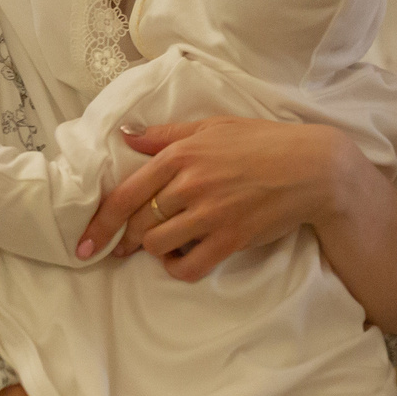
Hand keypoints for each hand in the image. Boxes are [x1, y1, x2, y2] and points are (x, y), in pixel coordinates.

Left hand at [79, 118, 357, 280]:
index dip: (100, 224)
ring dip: (155, 251)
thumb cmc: (262, 142)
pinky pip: (189, 267)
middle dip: (127, 240)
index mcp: (180, 154)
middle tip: (125, 248)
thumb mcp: (212, 126)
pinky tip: (181, 260)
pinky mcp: (231, 238)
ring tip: (165, 245)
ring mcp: (211, 213)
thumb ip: (166, 134)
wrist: (310, 167)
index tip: (86, 244)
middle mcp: (190, 184)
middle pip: (139, 224)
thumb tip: (126, 136)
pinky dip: (178, 268)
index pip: (125, 194)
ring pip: (159, 245)